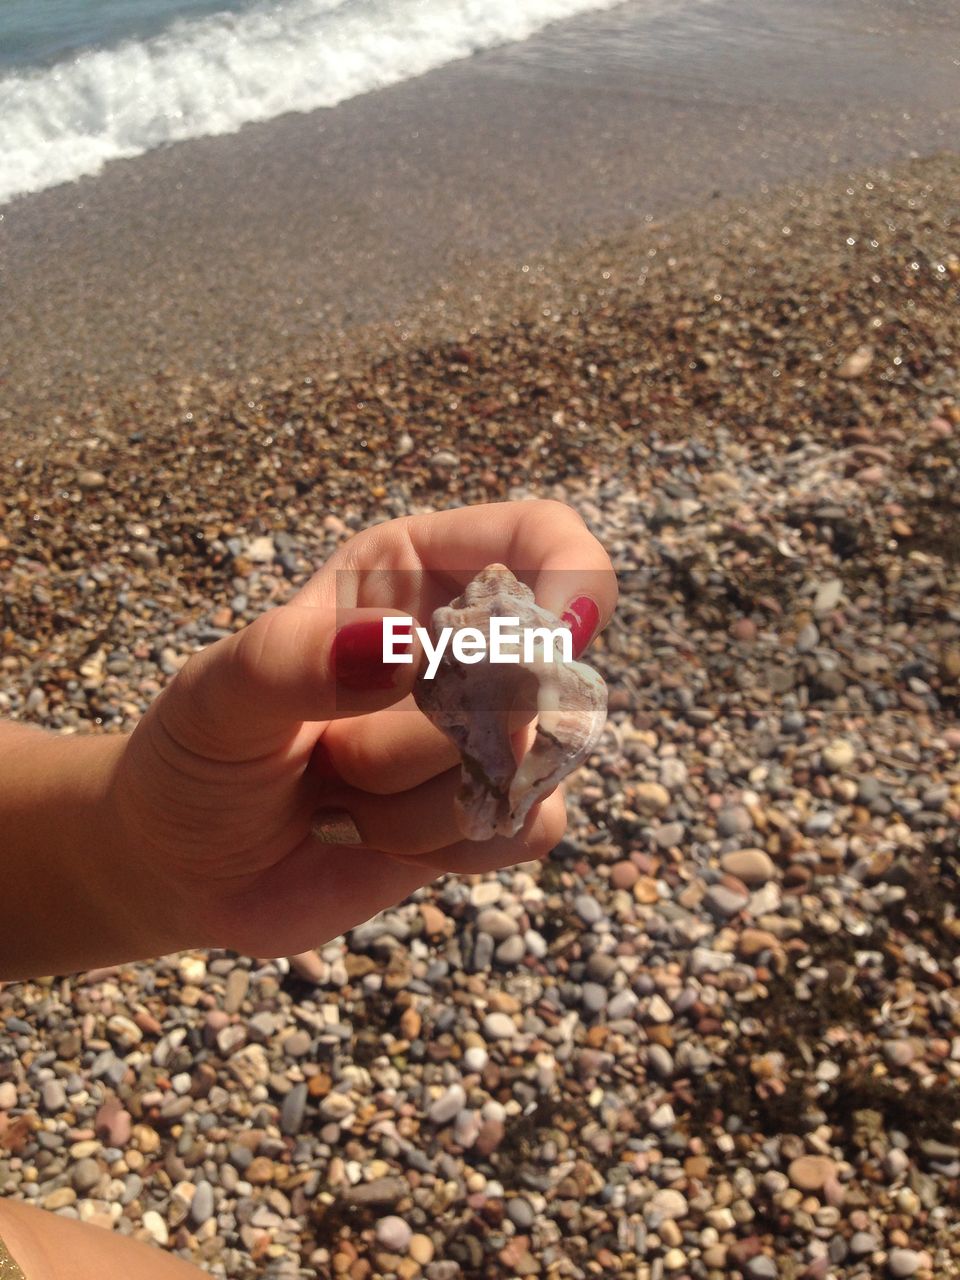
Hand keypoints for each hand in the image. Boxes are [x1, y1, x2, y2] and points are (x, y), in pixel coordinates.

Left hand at [110, 501, 616, 958]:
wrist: (189, 865)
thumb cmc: (199, 755)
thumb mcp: (215, 696)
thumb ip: (293, 660)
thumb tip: (405, 648)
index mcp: (411, 573)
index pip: (540, 538)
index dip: (573, 576)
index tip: (552, 638)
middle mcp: (464, 645)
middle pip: (543, 669)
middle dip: (437, 732)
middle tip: (339, 757)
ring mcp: (487, 733)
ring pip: (531, 761)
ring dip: (416, 800)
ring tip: (336, 797)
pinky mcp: (493, 812)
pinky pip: (530, 826)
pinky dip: (445, 844)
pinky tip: (373, 835)